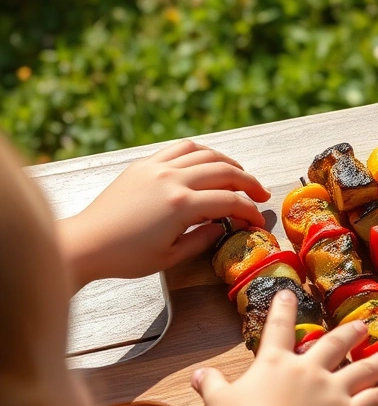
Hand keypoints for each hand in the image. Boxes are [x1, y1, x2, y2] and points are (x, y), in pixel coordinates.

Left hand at [58, 140, 270, 287]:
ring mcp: (157, 168)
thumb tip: (223, 226)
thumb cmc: (127, 257)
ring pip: (206, 154)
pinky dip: (202, 152)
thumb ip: (203, 239)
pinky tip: (209, 162)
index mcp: (181, 205)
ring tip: (240, 176)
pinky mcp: (144, 165)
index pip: (229, 201)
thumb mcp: (171, 257)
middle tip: (262, 195)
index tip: (258, 221)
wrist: (87, 243)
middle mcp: (172, 179)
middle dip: (249, 183)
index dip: (250, 211)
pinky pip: (180, 149)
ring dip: (229, 163)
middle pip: (224, 172)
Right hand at [192, 291, 377, 405]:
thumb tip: (197, 375)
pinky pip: (376, 399)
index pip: (279, 329)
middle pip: (333, 344)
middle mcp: (308, 370)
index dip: (283, 309)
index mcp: (275, 364)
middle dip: (349, 333)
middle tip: (362, 325)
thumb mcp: (220, 402)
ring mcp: (333, 389)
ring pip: (363, 368)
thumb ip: (212, 385)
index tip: (289, 293)